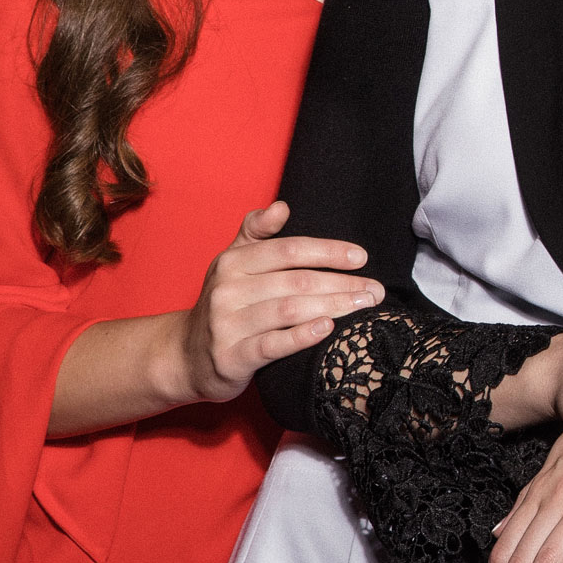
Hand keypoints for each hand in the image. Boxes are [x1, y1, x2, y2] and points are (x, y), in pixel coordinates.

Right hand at [174, 202, 381, 403]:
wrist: (186, 356)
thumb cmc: (225, 306)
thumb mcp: (232, 264)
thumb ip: (256, 233)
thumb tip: (282, 206)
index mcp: (232, 262)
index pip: (289, 250)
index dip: (327, 252)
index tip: (361, 258)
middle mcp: (228, 289)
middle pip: (297, 281)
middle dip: (342, 284)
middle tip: (375, 290)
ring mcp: (227, 324)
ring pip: (290, 310)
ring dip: (334, 307)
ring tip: (364, 307)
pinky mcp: (231, 357)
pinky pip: (272, 345)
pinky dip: (302, 335)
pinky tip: (327, 329)